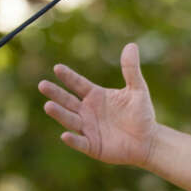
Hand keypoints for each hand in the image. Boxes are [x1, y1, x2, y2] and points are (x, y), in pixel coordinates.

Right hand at [38, 43, 156, 166]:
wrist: (148, 140)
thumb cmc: (141, 114)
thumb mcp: (138, 89)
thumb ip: (131, 69)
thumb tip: (131, 45)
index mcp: (96, 96)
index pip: (78, 84)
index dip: (68, 77)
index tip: (57, 68)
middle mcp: (88, 111)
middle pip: (68, 101)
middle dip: (56, 93)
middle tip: (42, 85)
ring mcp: (88, 128)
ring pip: (70, 120)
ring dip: (59, 113)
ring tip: (48, 105)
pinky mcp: (93, 146)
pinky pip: (80, 142)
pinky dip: (73, 139)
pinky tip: (65, 135)